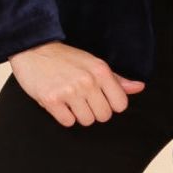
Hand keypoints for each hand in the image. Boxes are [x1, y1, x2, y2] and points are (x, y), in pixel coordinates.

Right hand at [8, 41, 146, 126]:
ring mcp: (69, 91)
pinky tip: (59, 102)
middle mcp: (87, 81)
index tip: (100, 97)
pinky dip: (63, 115)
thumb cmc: (65, 58)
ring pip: (86, 121)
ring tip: (70, 99)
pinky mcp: (52, 100)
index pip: (120, 105)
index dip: (110, 104)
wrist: (34, 50)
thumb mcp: (93, 63)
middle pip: (104, 116)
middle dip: (94, 111)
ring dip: (78, 114)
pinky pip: (67, 122)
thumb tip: (139, 87)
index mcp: (100, 71)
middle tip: (82, 98)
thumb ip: (116, 78)